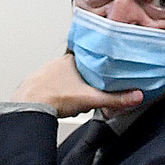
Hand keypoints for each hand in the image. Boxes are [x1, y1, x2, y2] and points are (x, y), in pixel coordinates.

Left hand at [13, 54, 143, 118]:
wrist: (29, 106)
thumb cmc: (55, 97)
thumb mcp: (92, 98)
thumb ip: (115, 99)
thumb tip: (136, 96)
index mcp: (71, 60)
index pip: (90, 59)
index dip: (98, 69)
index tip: (102, 78)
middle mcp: (57, 63)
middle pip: (77, 71)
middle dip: (83, 84)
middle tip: (87, 96)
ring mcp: (44, 72)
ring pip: (64, 79)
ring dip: (69, 90)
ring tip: (73, 102)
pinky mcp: (35, 83)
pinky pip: (51, 87)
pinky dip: (56, 95)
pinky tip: (59, 104)